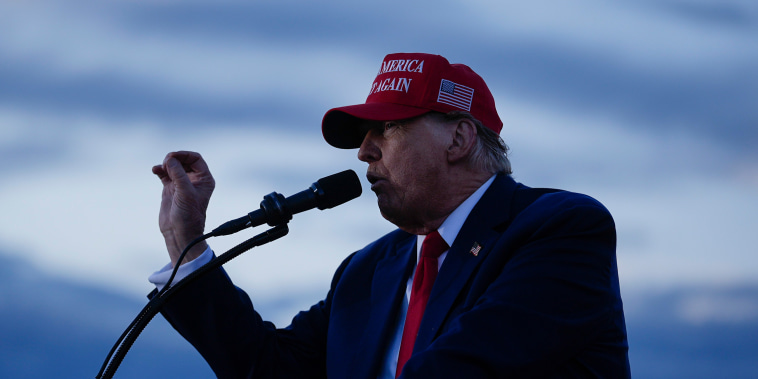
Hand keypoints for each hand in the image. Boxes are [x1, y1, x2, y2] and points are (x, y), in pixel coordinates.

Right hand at [152, 151, 214, 265]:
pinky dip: (159, 170)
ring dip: (166, 164)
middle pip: (183, 160)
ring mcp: (181, 184)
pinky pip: (164, 174)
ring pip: (173, 166)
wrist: (179, 233)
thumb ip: (178, 175)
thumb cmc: (188, 216)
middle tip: (165, 163)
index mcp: (204, 180)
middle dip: (174, 159)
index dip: (184, 155)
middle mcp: (194, 180)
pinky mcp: (170, 189)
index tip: (172, 156)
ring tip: (160, 168)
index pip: (196, 159)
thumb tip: (170, 159)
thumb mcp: (185, 193)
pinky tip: (155, 170)